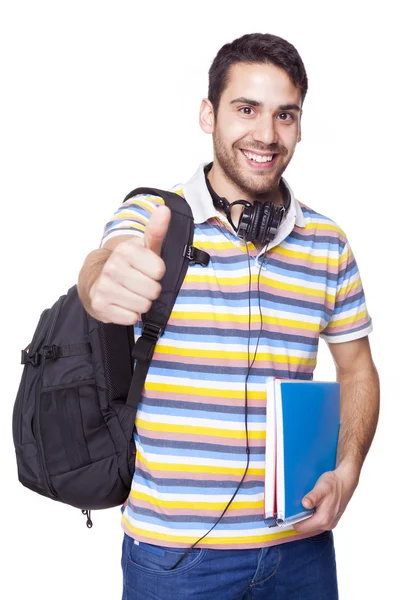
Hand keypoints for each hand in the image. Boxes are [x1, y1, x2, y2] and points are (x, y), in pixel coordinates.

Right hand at [89, 205, 170, 324]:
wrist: (96, 280)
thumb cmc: (129, 264)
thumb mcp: (144, 248)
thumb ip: (156, 231)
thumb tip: (164, 209)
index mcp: (126, 250)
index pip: (159, 271)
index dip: (157, 273)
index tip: (147, 269)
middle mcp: (113, 267)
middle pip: (153, 291)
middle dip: (150, 290)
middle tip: (139, 283)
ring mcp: (104, 286)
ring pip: (143, 306)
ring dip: (141, 302)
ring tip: (132, 293)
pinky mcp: (100, 305)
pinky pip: (131, 318)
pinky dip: (130, 314)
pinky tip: (123, 303)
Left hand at [293, 462, 359, 534]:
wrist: (346, 480)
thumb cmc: (334, 484)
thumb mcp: (321, 488)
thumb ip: (312, 497)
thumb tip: (304, 504)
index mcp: (323, 519)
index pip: (301, 528)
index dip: (293, 520)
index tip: (289, 510)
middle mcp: (327, 524)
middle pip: (306, 526)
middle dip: (300, 516)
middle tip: (298, 504)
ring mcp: (330, 523)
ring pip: (312, 523)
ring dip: (307, 514)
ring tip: (306, 502)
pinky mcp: (331, 519)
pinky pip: (318, 520)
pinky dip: (313, 513)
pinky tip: (314, 503)